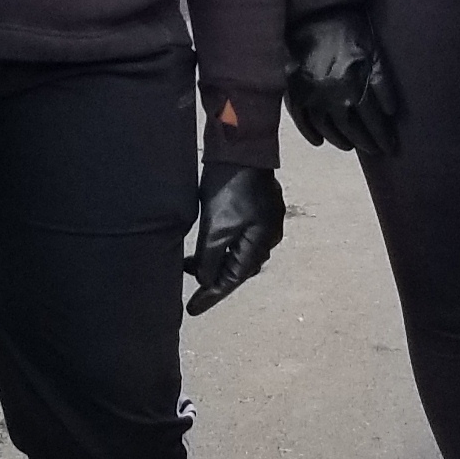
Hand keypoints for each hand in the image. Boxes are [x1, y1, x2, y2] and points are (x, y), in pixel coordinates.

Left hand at [182, 165, 284, 314]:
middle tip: (191, 287)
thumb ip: (210, 259)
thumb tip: (207, 281)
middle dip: (214, 278)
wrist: (241, 148)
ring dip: (216, 259)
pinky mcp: (260, 206)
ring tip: (191, 263)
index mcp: (260, 244)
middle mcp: (269, 236)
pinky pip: (241, 235)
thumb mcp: (215, 227)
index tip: (192, 310)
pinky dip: (223, 244)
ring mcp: (267, 220)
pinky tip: (207, 241)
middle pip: (239, 268)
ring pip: (239, 251)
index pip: (232, 280)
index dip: (210, 296)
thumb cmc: (229, 188)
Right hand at [281, 11, 400, 158]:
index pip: (373, 123)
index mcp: (355, 88)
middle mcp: (333, 98)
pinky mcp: (294, 92)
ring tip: (351, 146)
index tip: (390, 148)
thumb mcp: (374, 53)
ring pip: (328, 129)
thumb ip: (383, 84)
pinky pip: (302, 121)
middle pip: (352, 130)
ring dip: (341, 141)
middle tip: (375, 150)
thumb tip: (390, 113)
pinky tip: (320, 141)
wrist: (316, 14)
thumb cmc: (351, 32)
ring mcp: (311, 97)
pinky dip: (311, 134)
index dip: (383, 137)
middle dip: (366, 142)